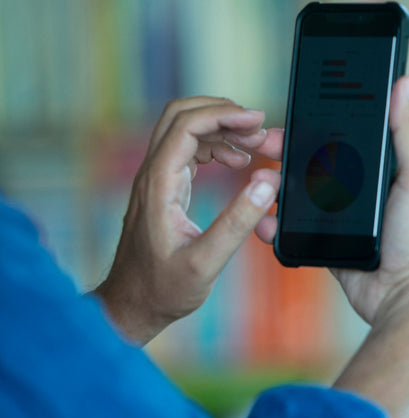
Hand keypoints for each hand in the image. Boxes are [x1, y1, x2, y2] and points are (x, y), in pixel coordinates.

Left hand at [94, 97, 282, 344]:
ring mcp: (156, 178)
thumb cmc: (163, 288)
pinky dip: (215, 146)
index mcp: (159, 184)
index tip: (257, 121)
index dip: (224, 115)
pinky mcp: (164, 187)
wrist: (133, 304)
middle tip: (258, 128)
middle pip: (182, 115)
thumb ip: (237, 224)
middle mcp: (153, 174)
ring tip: (255, 145)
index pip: (187, 125)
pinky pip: (188, 150)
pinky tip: (238, 162)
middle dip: (223, 113)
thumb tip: (267, 186)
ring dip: (221, 128)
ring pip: (185, 129)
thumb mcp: (205, 262)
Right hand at [256, 74, 408, 327]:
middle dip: (288, 151)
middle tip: (265, 143)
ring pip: (300, 193)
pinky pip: (294, 228)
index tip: (296, 111)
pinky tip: (262, 219)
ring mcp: (341, 217)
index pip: (348, 134)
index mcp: (386, 169)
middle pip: (317, 160)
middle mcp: (361, 189)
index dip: (322, 120)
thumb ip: (408, 132)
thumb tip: (405, 81)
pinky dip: (275, 223)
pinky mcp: (325, 242)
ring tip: (259, 180)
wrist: (403, 297)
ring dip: (276, 185)